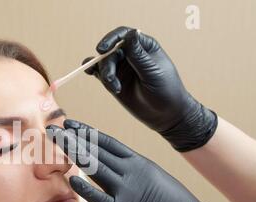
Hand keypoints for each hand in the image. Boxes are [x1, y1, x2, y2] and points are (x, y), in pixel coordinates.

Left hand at [46, 119, 240, 201]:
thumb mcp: (155, 177)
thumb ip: (134, 170)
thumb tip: (114, 164)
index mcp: (139, 162)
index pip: (107, 142)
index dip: (87, 132)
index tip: (71, 123)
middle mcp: (132, 172)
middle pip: (97, 151)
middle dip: (73, 138)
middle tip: (53, 127)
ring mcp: (128, 192)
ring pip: (96, 168)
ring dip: (74, 153)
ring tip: (56, 142)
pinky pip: (101, 199)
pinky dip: (86, 189)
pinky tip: (72, 178)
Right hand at [84, 26, 216, 151]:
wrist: (165, 114)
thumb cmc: (166, 90)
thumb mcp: (153, 71)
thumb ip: (138, 55)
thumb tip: (131, 33)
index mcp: (144, 46)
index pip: (124, 35)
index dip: (111, 39)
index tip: (102, 50)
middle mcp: (131, 54)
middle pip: (110, 51)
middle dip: (107, 64)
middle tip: (110, 80)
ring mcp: (122, 67)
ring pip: (104, 63)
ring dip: (104, 74)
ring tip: (114, 88)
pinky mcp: (114, 80)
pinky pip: (99, 72)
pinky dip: (93, 71)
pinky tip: (89, 72)